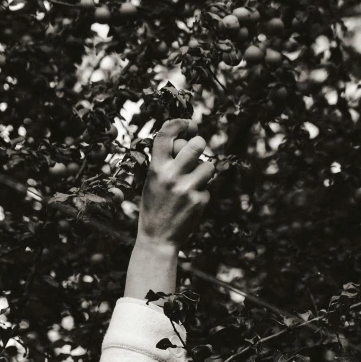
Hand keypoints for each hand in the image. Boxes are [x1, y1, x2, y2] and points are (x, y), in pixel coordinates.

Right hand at [137, 119, 214, 247]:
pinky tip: (189, 203)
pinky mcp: (198, 201)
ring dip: (203, 171)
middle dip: (200, 144)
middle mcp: (171, 176)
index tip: (188, 123)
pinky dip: (201, 193)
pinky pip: (207, 188)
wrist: (157, 238)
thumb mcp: (152, 181)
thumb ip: (166, 162)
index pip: (165, 135)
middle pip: (196, 146)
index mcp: (156, 169)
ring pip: (208, 166)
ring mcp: (186, 189)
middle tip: (198, 148)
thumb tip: (188, 139)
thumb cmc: (155, 205)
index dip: (178, 123)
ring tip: (192, 182)